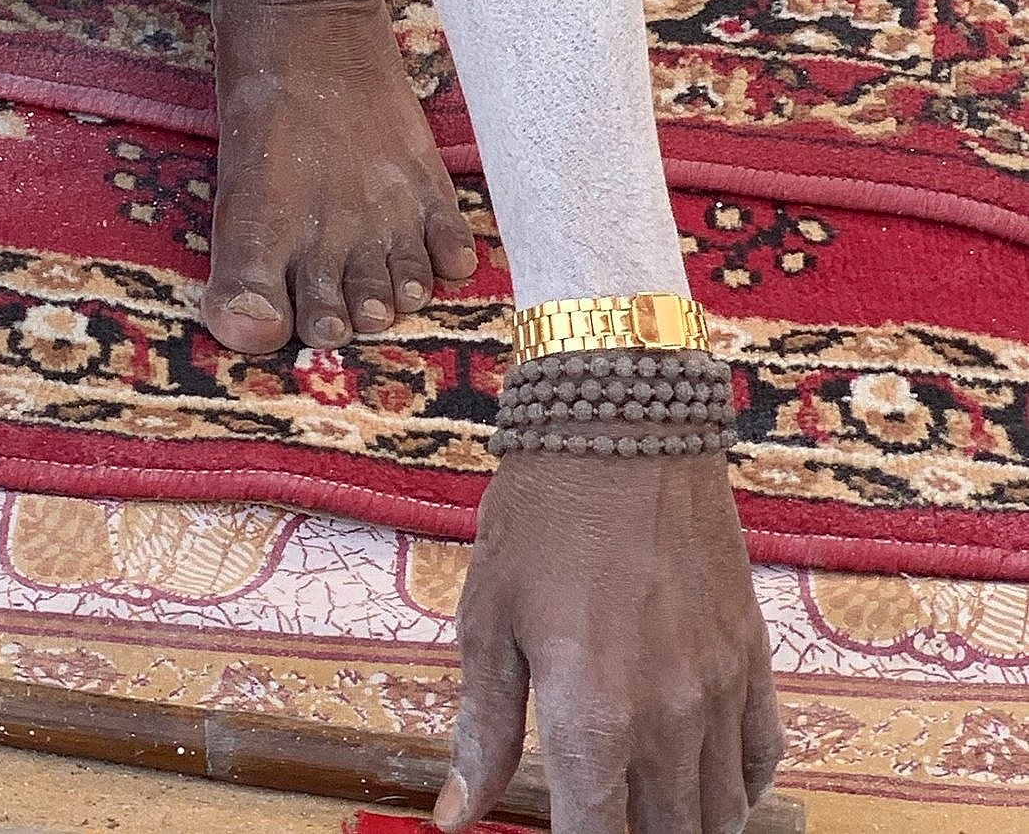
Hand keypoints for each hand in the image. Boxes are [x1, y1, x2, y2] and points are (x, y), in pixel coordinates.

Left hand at [440, 453, 781, 831]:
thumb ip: (483, 730)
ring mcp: (718, 691)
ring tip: (649, 815)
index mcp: (592, 718)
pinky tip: (707, 787)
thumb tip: (455, 817)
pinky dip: (737, 792)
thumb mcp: (488, 617)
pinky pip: (761, 759)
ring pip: (721, 817)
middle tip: (604, 817)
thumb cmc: (542, 513)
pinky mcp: (751, 657)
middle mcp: (667, 720)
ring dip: (684, 829)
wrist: (624, 422)